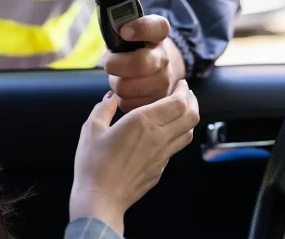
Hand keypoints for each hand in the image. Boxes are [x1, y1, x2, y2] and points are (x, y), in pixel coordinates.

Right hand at [69, 80, 198, 233]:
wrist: (100, 199)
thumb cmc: (93, 164)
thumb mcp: (91, 129)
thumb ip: (104, 108)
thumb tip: (111, 98)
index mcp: (143, 122)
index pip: (178, 102)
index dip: (184, 91)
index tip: (181, 84)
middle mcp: (158, 137)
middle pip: (191, 116)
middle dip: (192, 101)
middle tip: (185, 94)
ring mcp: (162, 156)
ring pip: (188, 132)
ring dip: (188, 118)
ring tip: (180, 111)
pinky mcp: (160, 169)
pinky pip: (176, 148)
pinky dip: (177, 135)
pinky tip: (165, 133)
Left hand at [103, 15, 185, 111]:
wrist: (156, 68)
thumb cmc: (134, 48)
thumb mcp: (130, 31)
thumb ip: (118, 27)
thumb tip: (109, 31)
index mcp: (159, 34)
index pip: (157, 27)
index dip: (140, 29)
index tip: (124, 31)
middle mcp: (165, 58)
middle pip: (139, 64)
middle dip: (115, 65)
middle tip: (109, 63)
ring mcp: (164, 81)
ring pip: (127, 87)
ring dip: (116, 83)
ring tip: (119, 76)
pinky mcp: (157, 102)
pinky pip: (127, 103)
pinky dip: (121, 98)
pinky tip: (126, 90)